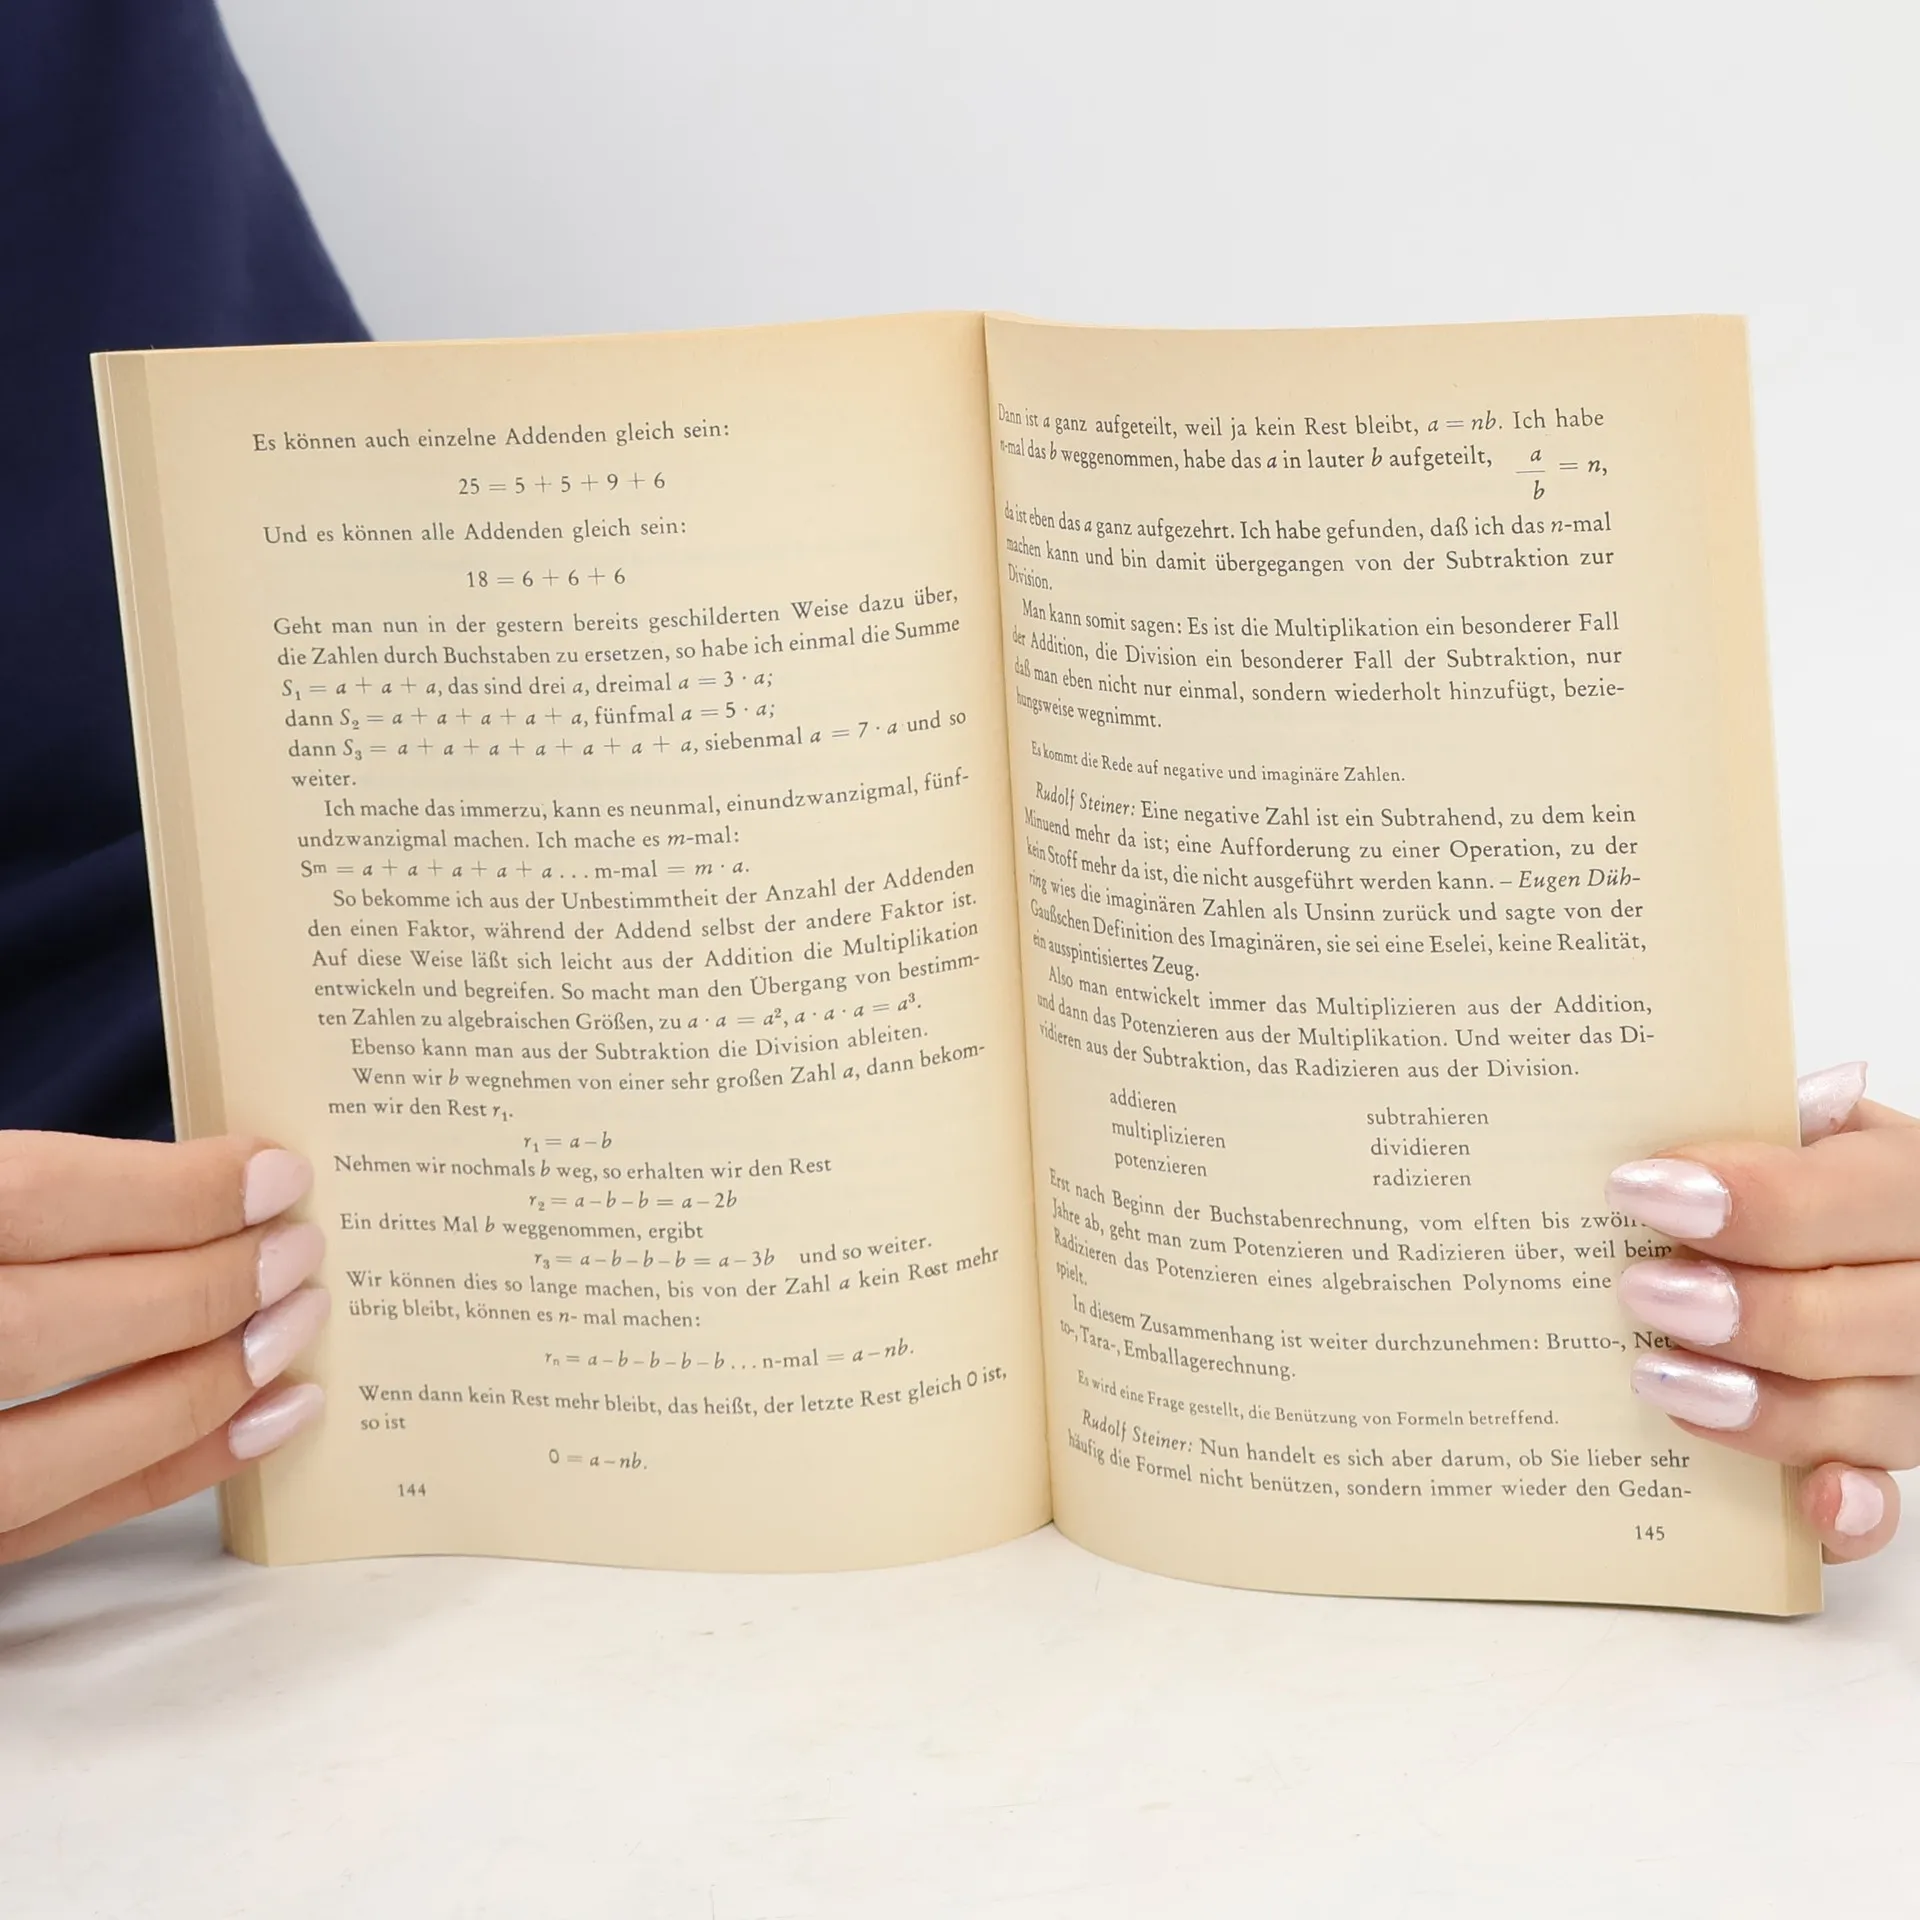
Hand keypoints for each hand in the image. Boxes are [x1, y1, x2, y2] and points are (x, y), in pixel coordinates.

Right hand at [0, 1132, 326, 1564]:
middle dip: (196, 1287)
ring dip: (196, 1390)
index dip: (164, 1189)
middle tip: (301, 1249)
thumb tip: (195, 1181)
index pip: (29, 1199)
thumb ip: (19, 1191)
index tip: (272, 1172)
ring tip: (296, 1331)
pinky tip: (257, 1421)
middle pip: (43, 1325)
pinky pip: (43, 1526)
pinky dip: (162, 1473)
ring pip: (44, 1450)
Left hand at [1609, 1062, 1912, 1561]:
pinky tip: (1810, 1500)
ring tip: (1658, 1378)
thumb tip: (1757, 1107)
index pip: (1858, 1198)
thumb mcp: (1808, 1135)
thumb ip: (1773, 1126)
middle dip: (1750, 1310)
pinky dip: (1851, 1509)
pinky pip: (1888, 1504)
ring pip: (1874, 1413)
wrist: (1857, 1246)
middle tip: (1641, 1292)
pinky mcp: (1893, 1455)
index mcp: (1914, 1187)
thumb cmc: (1811, 1184)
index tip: (1639, 1191)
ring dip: (1765, 1406)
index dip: (1754, 1202)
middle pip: (1869, 1317)